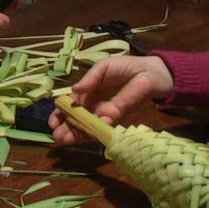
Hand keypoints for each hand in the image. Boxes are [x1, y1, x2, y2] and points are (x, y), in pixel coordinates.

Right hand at [49, 55, 173, 144]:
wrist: (154, 73)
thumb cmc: (127, 67)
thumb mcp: (105, 67)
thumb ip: (91, 78)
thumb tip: (75, 90)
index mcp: (87, 92)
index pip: (69, 105)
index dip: (60, 114)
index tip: (54, 121)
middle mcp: (94, 106)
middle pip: (76, 120)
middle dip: (66, 128)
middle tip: (59, 136)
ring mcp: (106, 115)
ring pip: (88, 127)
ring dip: (76, 135)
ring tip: (66, 140)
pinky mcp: (119, 121)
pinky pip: (105, 129)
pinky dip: (96, 133)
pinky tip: (88, 136)